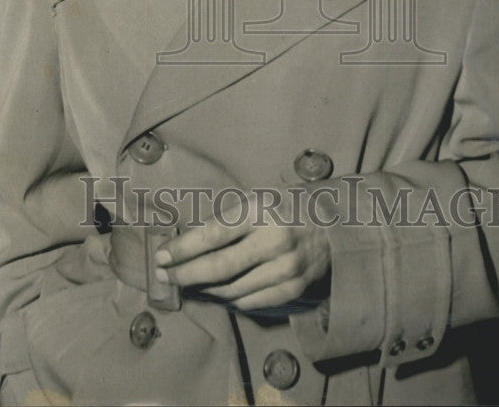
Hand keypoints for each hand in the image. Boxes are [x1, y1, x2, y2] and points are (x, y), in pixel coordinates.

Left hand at [154, 190, 330, 311]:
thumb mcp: (259, 197)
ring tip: (187, 284)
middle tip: (165, 275)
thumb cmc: (288, 204)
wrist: (337, 221)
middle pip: (219, 267)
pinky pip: (251, 301)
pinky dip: (229, 299)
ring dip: (204, 289)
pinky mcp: (294, 288)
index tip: (161, 256)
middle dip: (185, 274)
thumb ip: (228, 218)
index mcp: (262, 210)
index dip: (183, 249)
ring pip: (232, 289)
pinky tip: (216, 292)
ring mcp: (286, 268)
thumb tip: (189, 241)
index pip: (213, 234)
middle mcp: (274, 240)